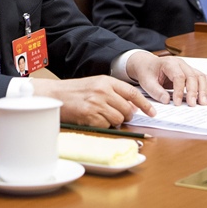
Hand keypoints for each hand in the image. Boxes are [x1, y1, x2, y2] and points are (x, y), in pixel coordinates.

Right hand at [31, 75, 151, 126]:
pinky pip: (105, 126)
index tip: (152, 112)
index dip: (145, 104)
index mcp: (106, 81)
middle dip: (126, 116)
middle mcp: (103, 91)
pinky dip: (102, 126)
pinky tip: (93, 119)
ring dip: (113, 122)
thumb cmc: (75, 91)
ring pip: (118, 120)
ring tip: (101, 116)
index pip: (132, 93)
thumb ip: (113, 92)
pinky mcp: (89, 116)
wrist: (54, 94)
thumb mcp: (96, 84)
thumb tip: (132, 107)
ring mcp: (96, 103)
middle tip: (117, 116)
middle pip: (127, 110)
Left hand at [125, 52, 206, 106]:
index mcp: (169, 63)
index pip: (178, 76)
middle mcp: (180, 63)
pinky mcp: (190, 72)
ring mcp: (187, 67)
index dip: (179, 90)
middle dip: (193, 91)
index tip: (177, 103)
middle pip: (191, 76)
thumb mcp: (146, 82)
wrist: (147, 64)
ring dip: (203, 90)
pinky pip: (202, 77)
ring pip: (200, 76)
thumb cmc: (147, 72)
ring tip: (203, 102)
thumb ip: (156, 91)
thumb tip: (166, 100)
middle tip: (192, 105)